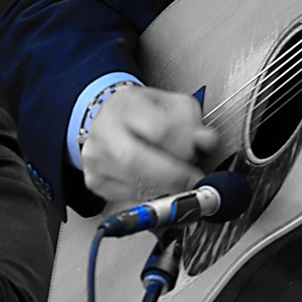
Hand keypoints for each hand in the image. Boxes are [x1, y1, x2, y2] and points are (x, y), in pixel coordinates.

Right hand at [81, 86, 217, 202]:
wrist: (114, 119)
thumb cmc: (146, 112)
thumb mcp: (175, 105)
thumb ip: (194, 122)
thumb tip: (206, 141)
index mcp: (125, 104)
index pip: (158, 130)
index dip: (182, 145)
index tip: (196, 151)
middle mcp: (104, 130)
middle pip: (136, 161)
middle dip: (172, 176)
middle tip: (192, 179)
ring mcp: (96, 157)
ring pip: (133, 183)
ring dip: (164, 187)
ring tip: (177, 179)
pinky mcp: (95, 180)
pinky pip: (129, 197)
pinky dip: (151, 196)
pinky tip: (160, 186)